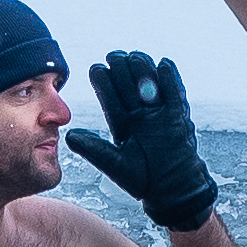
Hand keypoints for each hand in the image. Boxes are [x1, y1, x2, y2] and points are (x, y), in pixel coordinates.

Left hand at [62, 49, 220, 233]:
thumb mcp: (115, 164)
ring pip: (149, 84)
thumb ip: (94, 149)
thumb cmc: (142, 180)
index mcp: (122, 123)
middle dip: (122, 70)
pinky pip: (174, 94)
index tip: (96, 69)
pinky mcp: (177, 117)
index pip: (110, 98)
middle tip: (115, 57)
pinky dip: (170, 80)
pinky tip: (163, 65)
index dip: (103, 83)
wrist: (172, 189)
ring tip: (135, 57)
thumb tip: (69, 137)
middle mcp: (139, 115)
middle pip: (129, 86)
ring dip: (142, 69)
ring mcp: (158, 114)